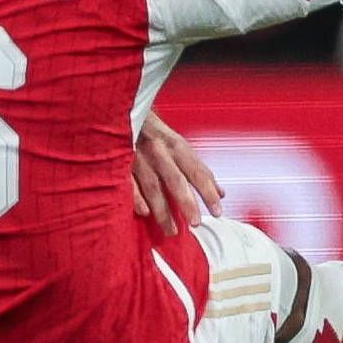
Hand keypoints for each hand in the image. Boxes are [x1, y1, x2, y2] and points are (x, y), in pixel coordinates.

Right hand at [131, 112, 222, 234]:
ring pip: (153, 187)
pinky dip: (136, 198)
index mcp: (176, 147)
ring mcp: (139, 157)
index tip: (218, 210)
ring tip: (172, 230)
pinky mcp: (121, 163)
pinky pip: (128, 183)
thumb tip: (221, 192)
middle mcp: (159, 152)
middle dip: (186, 203)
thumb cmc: (153, 132)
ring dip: (163, 211)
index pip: (197, 172)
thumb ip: (198, 170)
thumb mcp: (179, 146)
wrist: (123, 112)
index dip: (208, 191)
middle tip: (196, 223)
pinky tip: (144, 213)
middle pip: (176, 180)